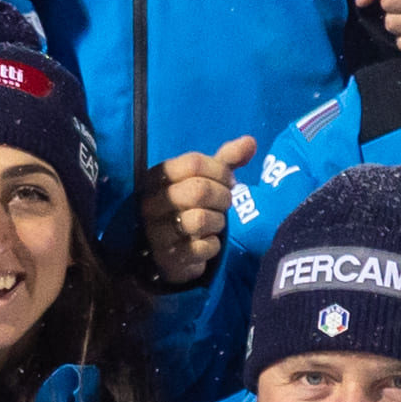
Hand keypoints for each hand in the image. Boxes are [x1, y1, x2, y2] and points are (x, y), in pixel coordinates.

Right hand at [139, 134, 257, 289]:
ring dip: (218, 222)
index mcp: (155, 178)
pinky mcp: (168, 259)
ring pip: (200, 219)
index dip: (220, 171)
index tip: (227, 181)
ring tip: (215, 224)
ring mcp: (156, 233)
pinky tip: (206, 243)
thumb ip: (225, 160)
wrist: (166, 253)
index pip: (193, 162)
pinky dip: (213, 245)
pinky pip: (203, 247)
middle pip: (198, 190)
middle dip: (222, 197)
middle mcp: (150, 204)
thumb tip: (251, 142)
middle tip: (224, 204)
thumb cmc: (187, 207)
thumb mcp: (203, 180)